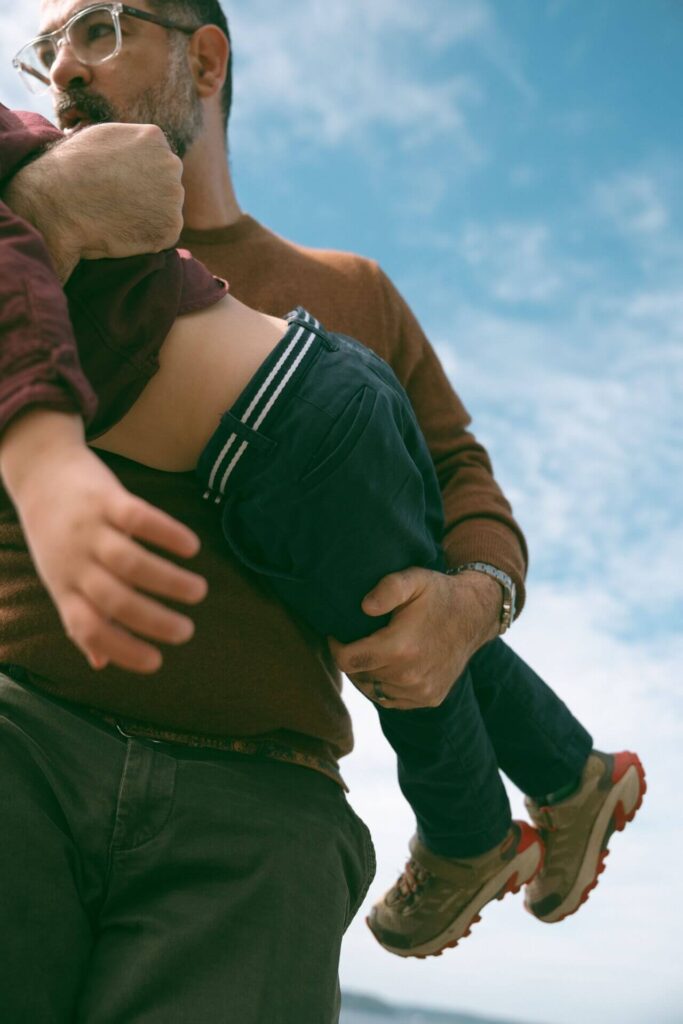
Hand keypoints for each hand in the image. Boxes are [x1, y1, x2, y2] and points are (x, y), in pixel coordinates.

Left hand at [1, 410, 206, 674]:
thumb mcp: (59, 579)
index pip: (89, 628)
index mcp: (64, 588)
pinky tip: (192, 547)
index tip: (157, 661)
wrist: (38, 472)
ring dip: (168, 580)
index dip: (122, 649)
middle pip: (115, 599)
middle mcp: (74, 562)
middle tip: (186, 631)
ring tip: (198, 591)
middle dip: (154, 620)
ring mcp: (89, 529)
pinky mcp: (105, 498)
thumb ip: (81, 618)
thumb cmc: (56, 535)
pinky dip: (168, 534)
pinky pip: (138, 518)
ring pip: (129, 562)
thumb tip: (102, 663)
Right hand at [3, 123, 183, 280]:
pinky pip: (163, 236)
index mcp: (154, 138)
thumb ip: (128, 142)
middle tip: (118, 205)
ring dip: (149, 217)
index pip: (156, 161)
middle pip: (166, 185)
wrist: (59, 203)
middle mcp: (171, 164)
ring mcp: (174, 197)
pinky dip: (148, 239)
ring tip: (118, 218)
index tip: (116, 184)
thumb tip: (136, 150)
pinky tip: (124, 232)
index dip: (136, 176)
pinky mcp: (170, 228)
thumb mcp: (100, 137)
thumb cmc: (71, 169)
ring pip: (166, 211)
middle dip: (148, 196)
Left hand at [328, 568, 501, 709]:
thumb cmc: (439, 595)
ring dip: (368, 674)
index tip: (338, 634)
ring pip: (374, 690)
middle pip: (360, 675)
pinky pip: (392, 699)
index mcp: (400, 649)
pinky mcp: (429, 699)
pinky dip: (386, 685)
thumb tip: (364, 607)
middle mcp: (409, 677)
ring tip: (374, 651)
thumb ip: (387, 589)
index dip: (336, 647)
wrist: (475, 615)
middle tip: (359, 639)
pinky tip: (390, 665)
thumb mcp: (414, 580)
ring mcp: (420, 692)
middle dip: (354, 658)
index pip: (348, 661)